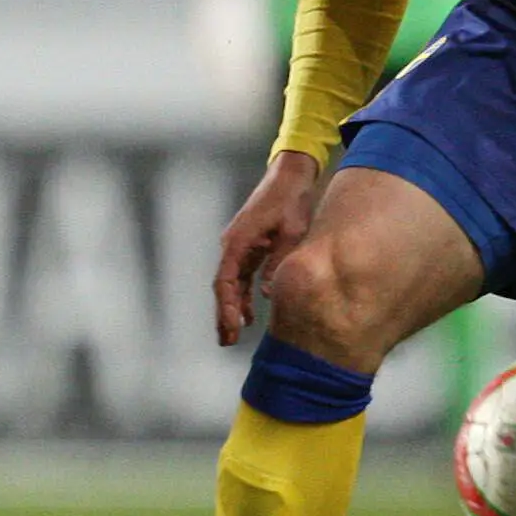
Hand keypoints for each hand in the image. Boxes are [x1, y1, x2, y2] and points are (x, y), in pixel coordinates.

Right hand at [214, 152, 323, 346]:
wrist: (290, 174)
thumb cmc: (291, 200)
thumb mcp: (291, 232)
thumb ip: (278, 262)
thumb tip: (266, 294)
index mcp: (239, 241)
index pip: (226, 280)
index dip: (227, 306)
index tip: (232, 326)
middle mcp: (233, 244)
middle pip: (223, 286)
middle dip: (223, 314)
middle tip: (226, 340)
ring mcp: (240, 245)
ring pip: (231, 283)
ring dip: (232, 308)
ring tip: (233, 334)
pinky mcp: (249, 246)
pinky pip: (242, 276)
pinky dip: (243, 295)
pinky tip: (248, 315)